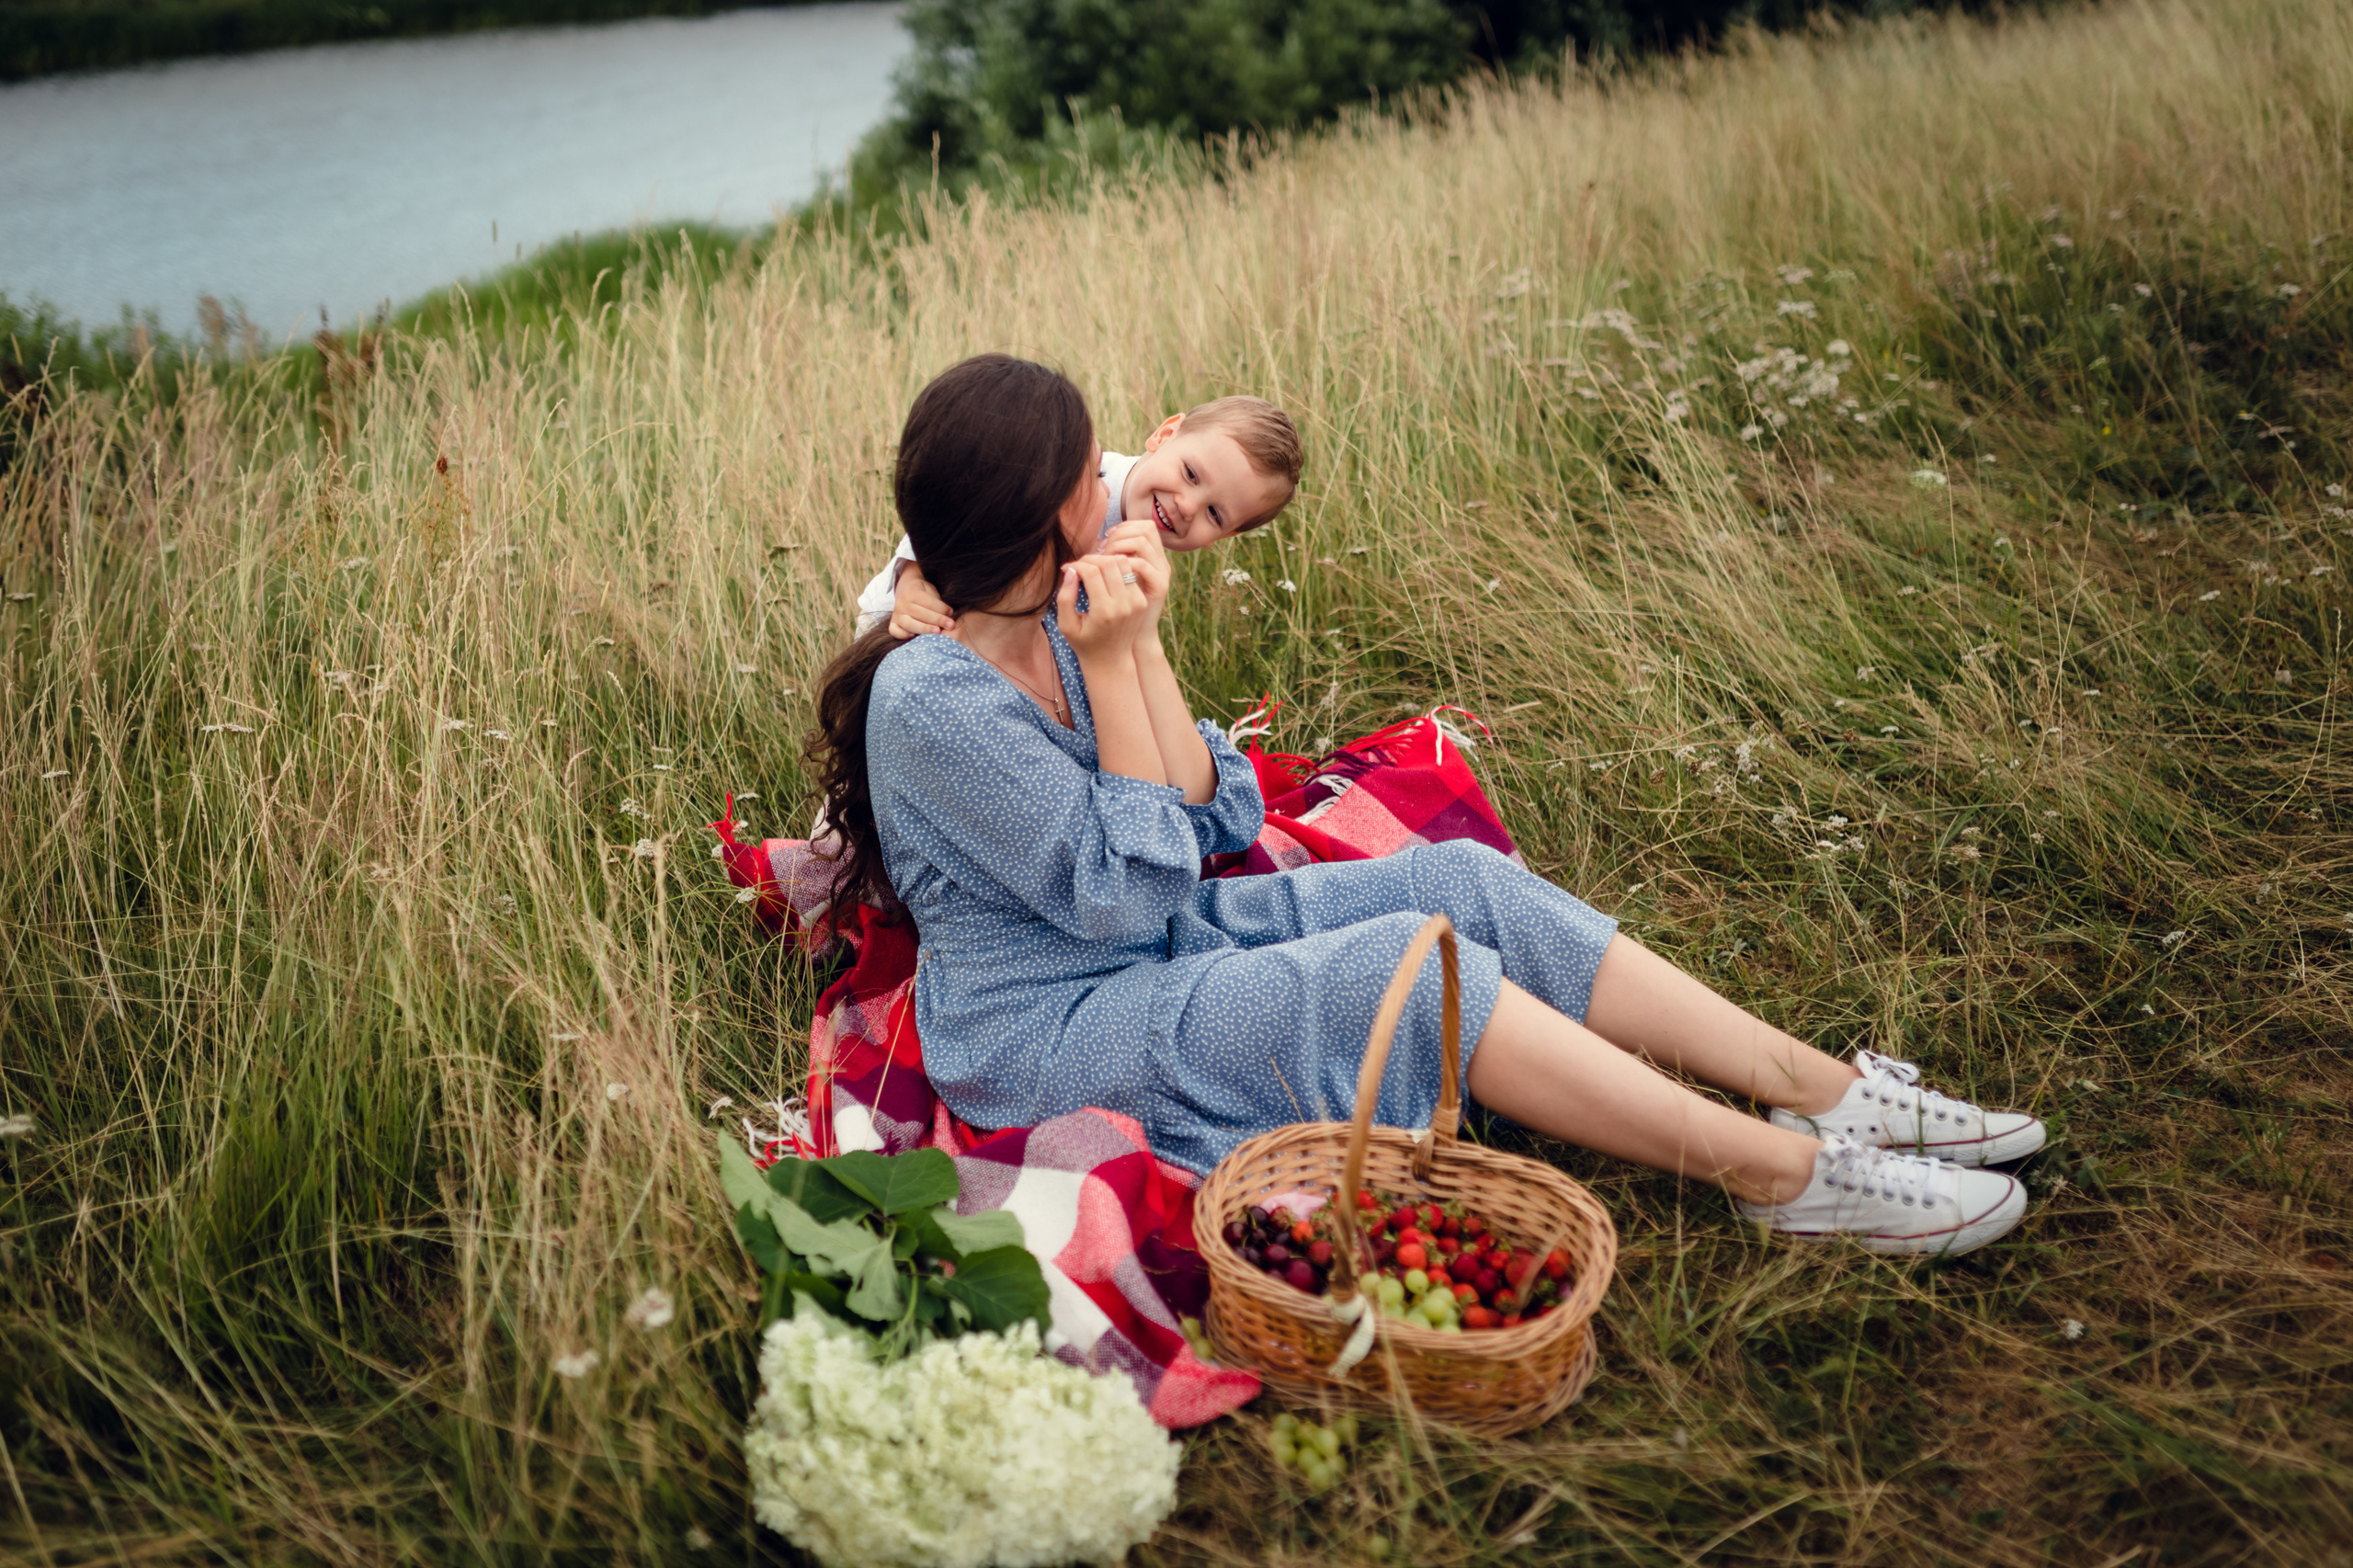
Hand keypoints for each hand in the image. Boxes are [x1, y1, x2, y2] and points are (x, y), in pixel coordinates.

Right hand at [888, 562, 954, 638]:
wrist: (905, 589)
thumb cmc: (923, 593)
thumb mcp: (931, 591)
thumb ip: (938, 602)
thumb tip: (949, 615)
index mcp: (912, 592)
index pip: (928, 602)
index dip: (942, 608)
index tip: (951, 613)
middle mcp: (902, 603)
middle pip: (920, 613)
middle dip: (937, 620)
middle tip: (950, 625)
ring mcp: (896, 614)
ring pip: (908, 623)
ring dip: (924, 629)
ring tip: (937, 632)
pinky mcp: (893, 623)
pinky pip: (894, 631)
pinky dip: (903, 635)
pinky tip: (914, 637)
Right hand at [1056, 555, 1153, 662]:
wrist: (1111, 660)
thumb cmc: (1083, 642)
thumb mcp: (1066, 625)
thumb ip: (1065, 597)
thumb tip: (1070, 570)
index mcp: (1103, 611)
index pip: (1091, 572)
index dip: (1076, 565)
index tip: (1067, 569)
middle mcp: (1123, 605)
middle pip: (1108, 563)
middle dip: (1091, 559)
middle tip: (1080, 566)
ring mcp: (1136, 603)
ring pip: (1122, 563)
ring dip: (1106, 560)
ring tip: (1093, 568)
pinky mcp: (1141, 601)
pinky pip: (1131, 573)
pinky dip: (1117, 568)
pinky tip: (1106, 575)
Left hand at [1094, 519, 1170, 637]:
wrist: (1130, 640)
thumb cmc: (1118, 610)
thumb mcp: (1118, 580)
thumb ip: (1116, 559)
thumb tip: (1102, 539)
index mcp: (1153, 558)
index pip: (1144, 526)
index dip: (1123, 527)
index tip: (1104, 540)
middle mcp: (1160, 562)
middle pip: (1145, 528)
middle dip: (1119, 534)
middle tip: (1102, 549)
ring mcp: (1161, 573)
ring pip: (1142, 541)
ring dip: (1119, 545)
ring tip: (1104, 559)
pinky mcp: (1159, 587)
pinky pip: (1142, 564)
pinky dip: (1125, 563)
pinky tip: (1111, 573)